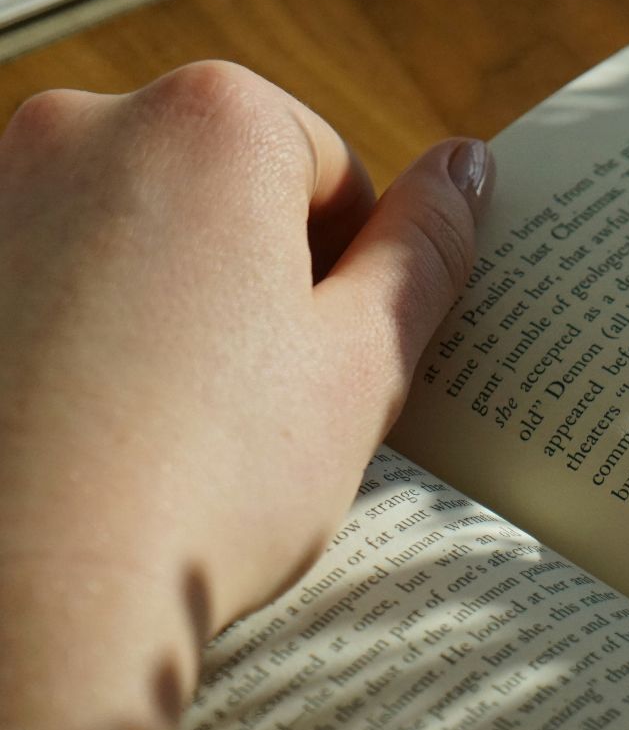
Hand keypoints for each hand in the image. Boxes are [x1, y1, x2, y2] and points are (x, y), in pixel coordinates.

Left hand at [0, 61, 486, 729]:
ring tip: (153, 449)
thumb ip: (432, 254)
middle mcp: (81, 124)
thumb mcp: (359, 376)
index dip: (338, 290)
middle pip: (211, 196)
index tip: (315, 383)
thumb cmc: (189, 494)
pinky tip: (68, 438)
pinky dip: (51, 341)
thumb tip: (481, 170)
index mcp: (216, 129)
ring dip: (149, 320)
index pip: (321, 174)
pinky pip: (21, 280)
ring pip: (111, 240)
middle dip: (242, 294)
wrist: (7, 605)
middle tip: (245, 427)